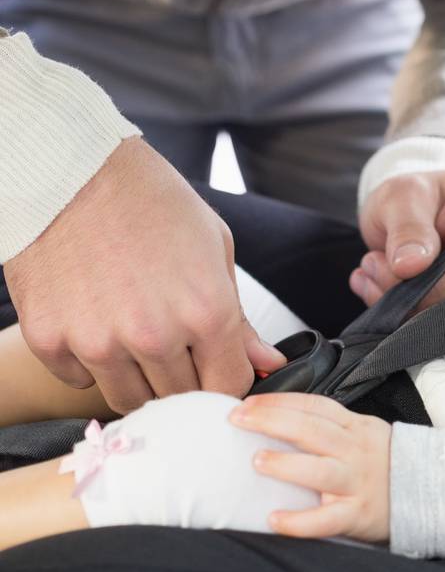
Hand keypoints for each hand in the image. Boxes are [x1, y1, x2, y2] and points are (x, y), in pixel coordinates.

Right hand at [5, 137, 286, 414]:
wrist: (74, 171)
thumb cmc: (150, 199)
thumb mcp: (212, 244)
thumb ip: (239, 315)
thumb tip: (266, 361)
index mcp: (205, 310)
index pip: (229, 385)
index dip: (227, 377)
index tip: (217, 366)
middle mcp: (154, 335)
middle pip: (179, 398)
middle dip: (184, 377)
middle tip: (173, 341)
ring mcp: (98, 343)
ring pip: (128, 400)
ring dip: (137, 377)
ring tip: (133, 329)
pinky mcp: (51, 342)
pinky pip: (79, 380)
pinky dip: (90, 361)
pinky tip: (95, 317)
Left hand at [229, 392, 392, 543]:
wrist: (431, 490)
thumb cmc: (385, 462)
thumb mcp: (363, 432)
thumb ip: (330, 427)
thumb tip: (280, 420)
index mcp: (353, 426)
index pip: (313, 406)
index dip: (278, 401)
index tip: (247, 403)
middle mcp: (354, 450)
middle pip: (311, 429)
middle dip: (272, 420)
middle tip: (239, 419)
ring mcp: (356, 482)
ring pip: (319, 470)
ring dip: (286, 464)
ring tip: (257, 461)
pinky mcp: (357, 514)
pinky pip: (325, 520)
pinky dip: (299, 522)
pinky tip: (275, 520)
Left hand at [352, 169, 444, 310]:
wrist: (418, 213)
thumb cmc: (416, 197)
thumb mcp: (400, 196)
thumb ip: (406, 226)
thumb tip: (411, 265)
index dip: (436, 284)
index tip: (396, 277)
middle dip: (420, 298)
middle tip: (377, 271)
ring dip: (415, 311)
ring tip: (382, 276)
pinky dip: (420, 321)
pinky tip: (394, 295)